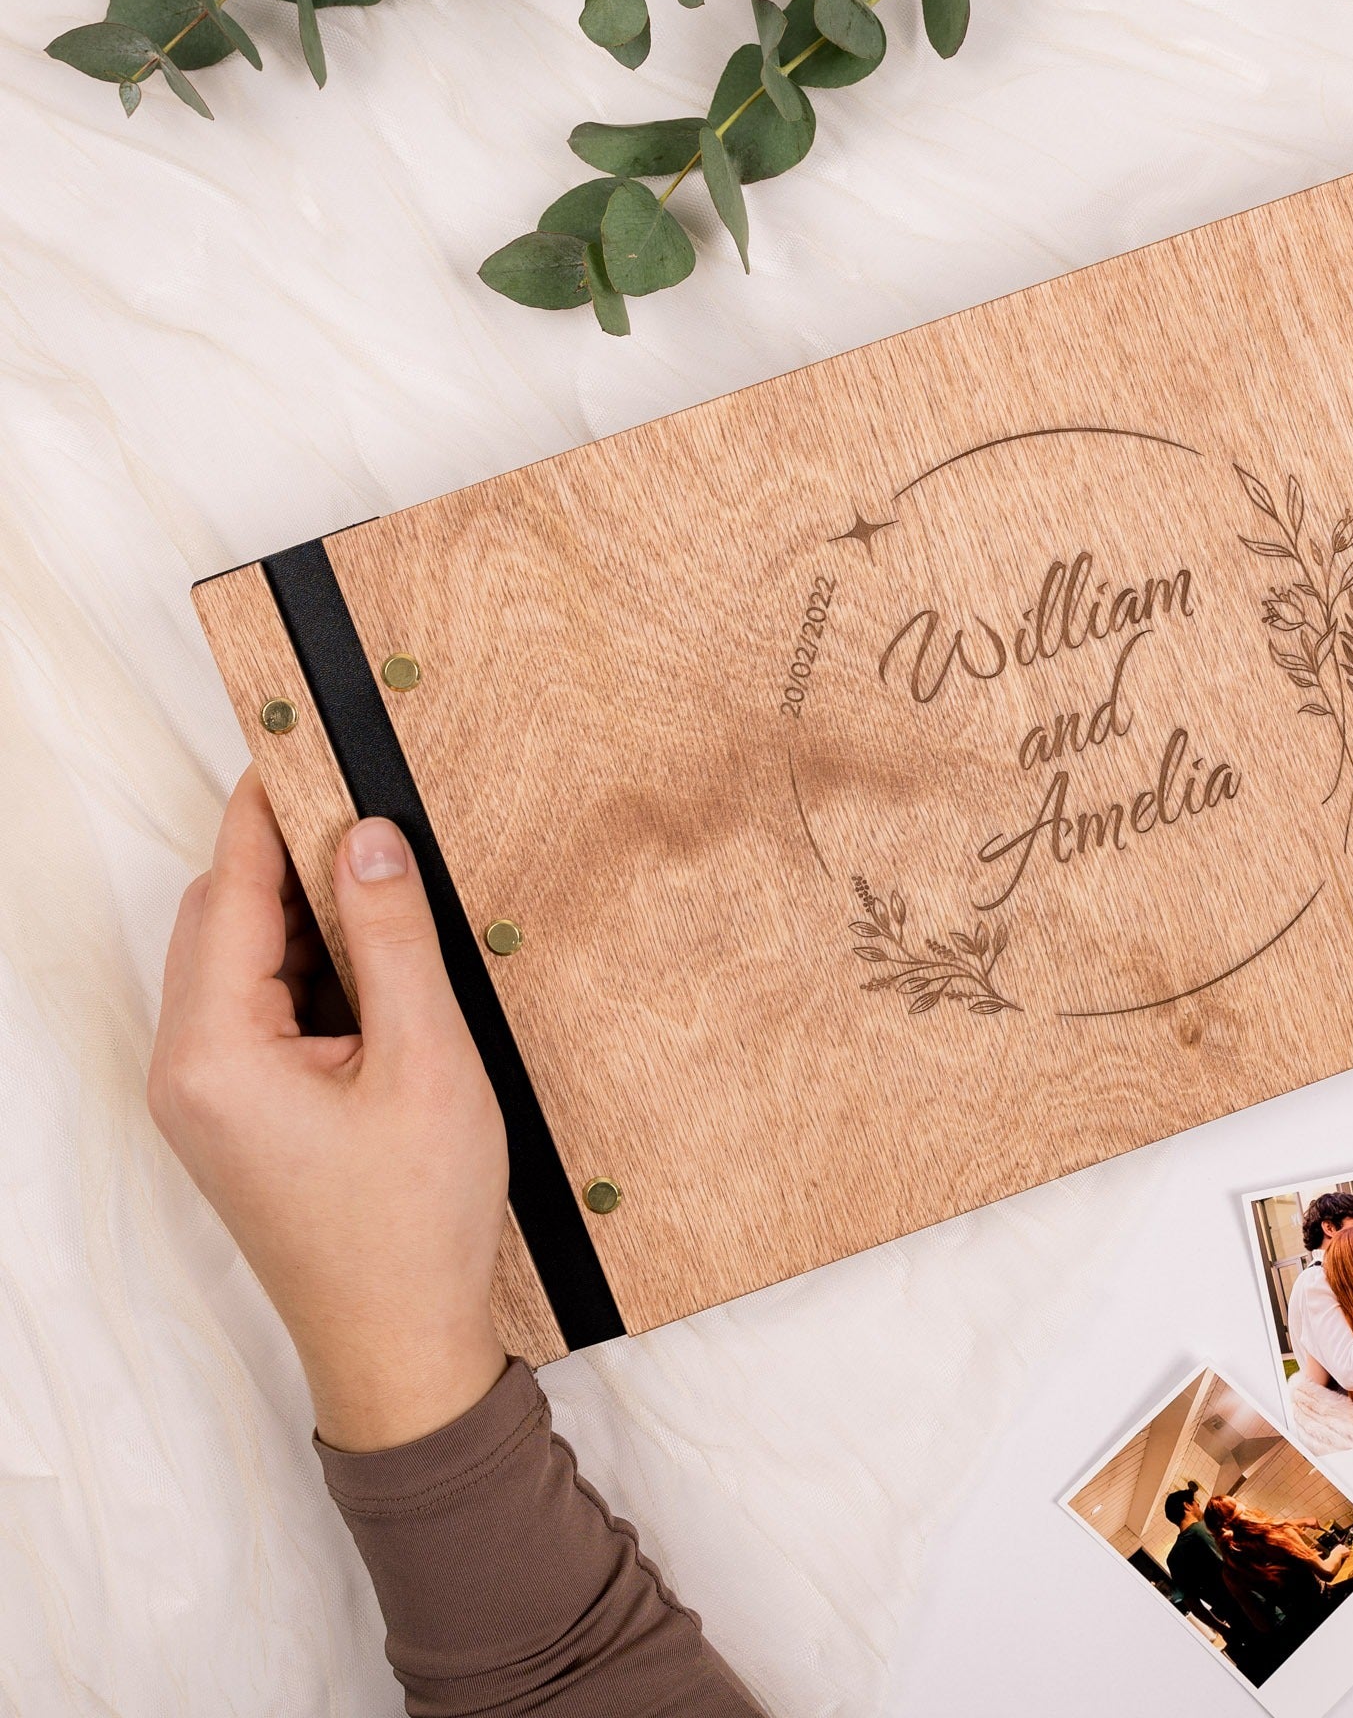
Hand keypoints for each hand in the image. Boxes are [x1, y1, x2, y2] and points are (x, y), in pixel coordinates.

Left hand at [150, 769, 507, 1450]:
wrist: (402, 1347)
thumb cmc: (414, 1219)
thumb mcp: (426, 1062)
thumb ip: (394, 940)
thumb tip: (368, 837)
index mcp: (216, 1054)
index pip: (229, 894)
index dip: (265, 812)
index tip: (300, 743)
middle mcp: (188, 1071)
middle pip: (220, 922)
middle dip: (287, 858)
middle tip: (366, 805)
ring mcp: (207, 1099)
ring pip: (240, 964)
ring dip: (303, 917)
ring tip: (386, 883)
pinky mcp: (237, 1116)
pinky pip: (258, 1010)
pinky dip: (309, 970)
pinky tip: (376, 962)